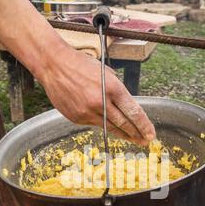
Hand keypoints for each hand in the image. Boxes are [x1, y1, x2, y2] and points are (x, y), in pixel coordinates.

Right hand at [41, 47, 155, 145]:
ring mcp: (87, 112)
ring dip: (123, 134)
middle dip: (137, 134)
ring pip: (110, 127)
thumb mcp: (105, 72)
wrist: (53, 65)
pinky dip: (102, 124)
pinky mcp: (77, 118)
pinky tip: (108, 126)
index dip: (144, 125)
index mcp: (112, 87)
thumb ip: (116, 90)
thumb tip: (125, 105)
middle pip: (124, 124)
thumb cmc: (80, 64)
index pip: (134, 111)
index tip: (151, 134)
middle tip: (145, 141)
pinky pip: (94, 124)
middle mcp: (101, 102)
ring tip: (133, 139)